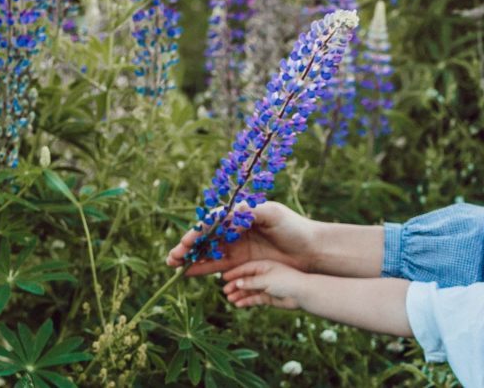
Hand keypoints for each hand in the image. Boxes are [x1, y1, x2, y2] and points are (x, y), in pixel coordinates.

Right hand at [166, 201, 319, 276]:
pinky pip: (217, 266)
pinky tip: (187, 272)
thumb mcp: (273, 214)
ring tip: (173, 264)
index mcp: (240, 215)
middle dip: (187, 246)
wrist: (311, 251)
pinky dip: (202, 269)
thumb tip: (227, 213)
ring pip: (207, 252)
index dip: (198, 232)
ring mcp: (237, 246)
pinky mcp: (241, 263)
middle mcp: (235, 230)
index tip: (186, 242)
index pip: (213, 222)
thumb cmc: (294, 228)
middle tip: (172, 256)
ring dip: (190, 258)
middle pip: (205, 237)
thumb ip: (249, 212)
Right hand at [222, 260, 307, 308]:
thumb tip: (236, 283)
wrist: (303, 294)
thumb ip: (250, 282)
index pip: (246, 268)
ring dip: (240, 294)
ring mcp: (267, 286)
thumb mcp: (266, 280)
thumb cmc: (286, 282)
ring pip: (249, 290)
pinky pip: (255, 299)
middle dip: (235, 285)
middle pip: (246, 279)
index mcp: (265, 266)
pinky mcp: (269, 297)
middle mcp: (265, 275)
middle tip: (225, 291)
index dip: (235, 272)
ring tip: (230, 299)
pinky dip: (247, 301)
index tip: (223, 278)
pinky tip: (238, 304)